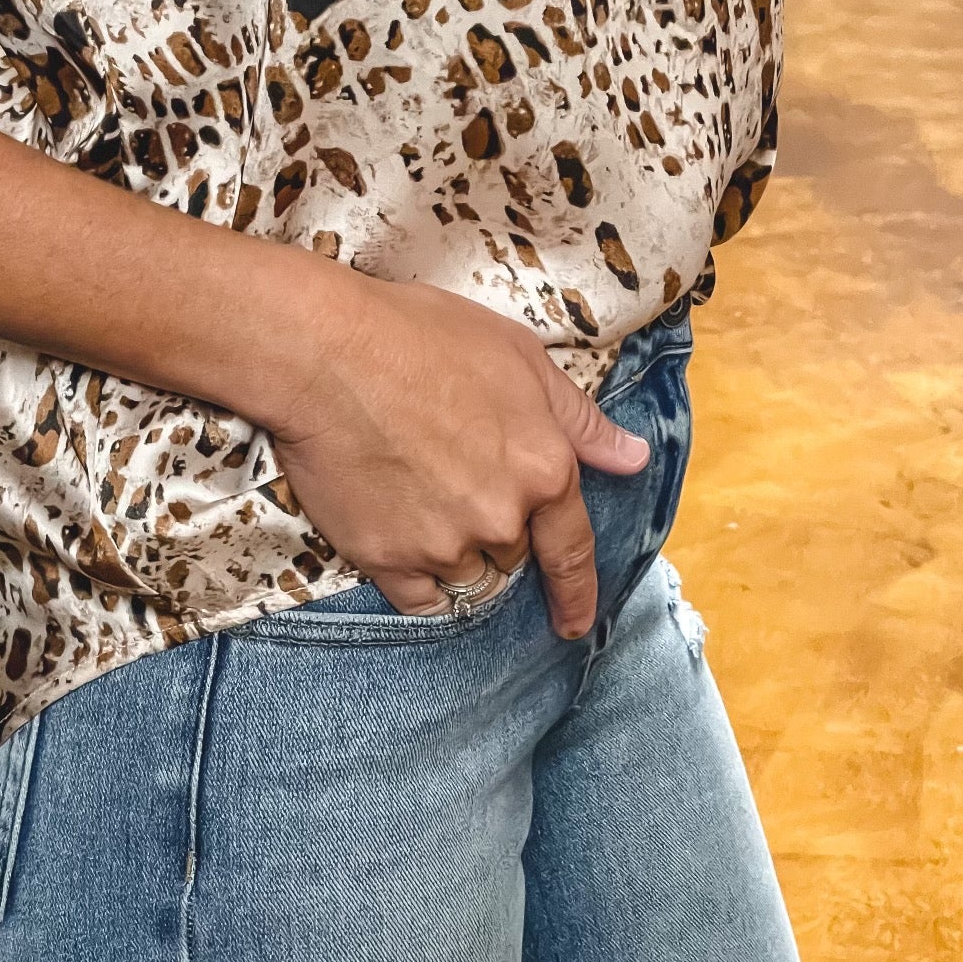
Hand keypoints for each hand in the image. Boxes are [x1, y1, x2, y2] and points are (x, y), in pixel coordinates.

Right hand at [268, 269, 649, 636]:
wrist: (327, 352)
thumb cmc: (421, 337)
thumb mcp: (519, 357)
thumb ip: (580, 419)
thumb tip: (634, 458)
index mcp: (544, 470)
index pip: (572, 550)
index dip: (577, 592)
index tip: (575, 624)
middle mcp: (501, 518)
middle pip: (510, 553)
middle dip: (492, 528)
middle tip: (449, 475)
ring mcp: (443, 544)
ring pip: (463, 575)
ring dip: (450, 551)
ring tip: (414, 494)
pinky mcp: (386, 558)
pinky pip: (417, 596)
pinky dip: (414, 577)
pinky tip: (396, 536)